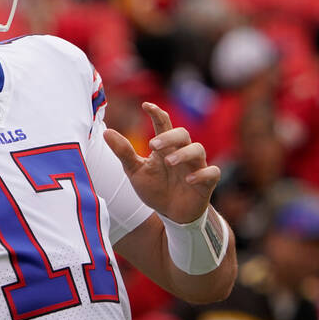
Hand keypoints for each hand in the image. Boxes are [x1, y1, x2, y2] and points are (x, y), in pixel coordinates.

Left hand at [103, 102, 220, 223]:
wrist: (171, 213)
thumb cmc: (155, 188)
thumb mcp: (135, 171)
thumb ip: (123, 152)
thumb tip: (106, 132)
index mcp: (166, 148)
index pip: (164, 124)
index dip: (157, 113)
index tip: (145, 105)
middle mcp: (182, 153)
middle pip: (183, 134)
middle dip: (169, 136)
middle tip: (152, 145)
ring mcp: (196, 167)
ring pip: (198, 149)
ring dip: (184, 154)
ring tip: (168, 161)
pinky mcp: (206, 183)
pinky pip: (212, 173)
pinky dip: (202, 174)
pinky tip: (188, 179)